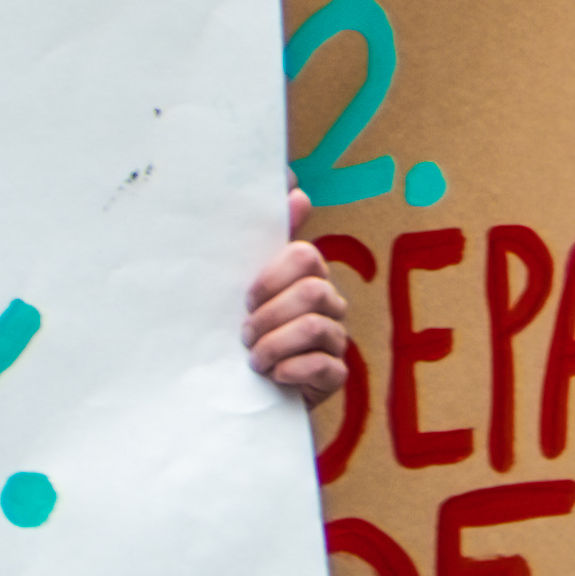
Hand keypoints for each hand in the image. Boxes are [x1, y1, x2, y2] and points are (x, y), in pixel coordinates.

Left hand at [245, 205, 349, 400]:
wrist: (240, 392)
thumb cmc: (242, 332)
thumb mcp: (245, 286)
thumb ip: (265, 235)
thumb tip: (293, 183)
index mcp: (305, 278)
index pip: (305, 257)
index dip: (272, 277)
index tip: (246, 298)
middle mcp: (326, 305)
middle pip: (313, 291)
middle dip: (271, 315)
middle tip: (245, 334)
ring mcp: (334, 341)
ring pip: (316, 328)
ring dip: (275, 345)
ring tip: (255, 360)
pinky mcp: (334, 377)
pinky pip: (326, 367)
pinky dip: (293, 371)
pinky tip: (275, 377)